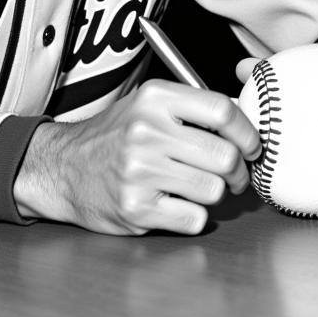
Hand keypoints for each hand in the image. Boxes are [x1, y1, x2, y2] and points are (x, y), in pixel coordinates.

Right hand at [13, 79, 260, 234]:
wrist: (65, 168)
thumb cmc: (117, 135)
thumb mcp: (149, 103)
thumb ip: (194, 107)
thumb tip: (246, 123)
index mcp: (155, 98)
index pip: (221, 110)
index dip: (247, 131)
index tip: (252, 144)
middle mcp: (146, 132)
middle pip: (223, 155)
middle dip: (239, 169)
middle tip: (236, 173)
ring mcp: (139, 172)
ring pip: (213, 189)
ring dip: (214, 192)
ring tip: (198, 186)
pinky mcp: (136, 209)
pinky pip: (194, 218)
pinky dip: (194, 215)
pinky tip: (177, 203)